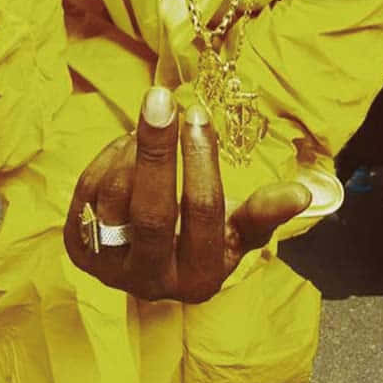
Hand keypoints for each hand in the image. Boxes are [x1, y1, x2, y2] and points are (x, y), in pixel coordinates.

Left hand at [64, 87, 310, 303]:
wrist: (152, 263)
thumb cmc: (207, 237)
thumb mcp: (240, 230)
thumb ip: (267, 212)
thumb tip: (303, 193)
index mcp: (201, 279)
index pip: (204, 215)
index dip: (202, 162)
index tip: (200, 115)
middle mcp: (152, 282)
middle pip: (152, 212)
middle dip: (157, 150)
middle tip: (161, 99)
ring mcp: (110, 269)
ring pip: (115, 200)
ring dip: (132, 151)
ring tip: (151, 123)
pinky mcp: (79, 249)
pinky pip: (88, 194)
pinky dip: (108, 159)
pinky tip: (129, 144)